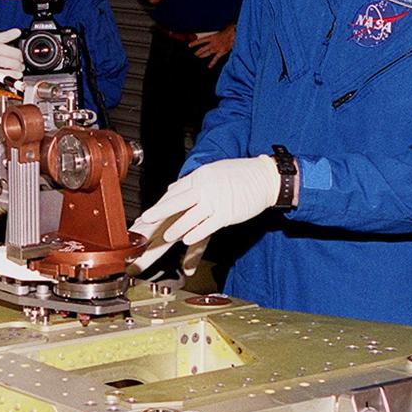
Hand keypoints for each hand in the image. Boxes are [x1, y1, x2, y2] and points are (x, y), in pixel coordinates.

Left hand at [130, 155, 279, 248]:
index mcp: (200, 176)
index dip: (160, 204)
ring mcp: (215, 200)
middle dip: (159, 212)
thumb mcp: (212, 172)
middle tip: (145, 220)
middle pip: (177, 202)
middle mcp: (205, 187)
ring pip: (190, 216)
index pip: (175, 192)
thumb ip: (192, 182)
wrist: (265, 177)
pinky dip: (195, 233)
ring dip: (177, 228)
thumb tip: (172, 189)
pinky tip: (186, 240)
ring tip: (167, 236)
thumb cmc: (240, 175)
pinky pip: (207, 225)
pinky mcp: (226, 213)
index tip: (147, 213)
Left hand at [190, 25, 234, 66]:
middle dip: (198, 51)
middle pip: (203, 48)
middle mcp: (213, 43)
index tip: (189, 45)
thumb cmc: (230, 29)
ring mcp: (217, 48)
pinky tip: (209, 67)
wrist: (235, 32)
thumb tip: (215, 32)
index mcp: (212, 37)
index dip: (195, 43)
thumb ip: (218, 32)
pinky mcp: (222, 52)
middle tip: (194, 54)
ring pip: (207, 53)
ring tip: (198, 57)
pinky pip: (216, 58)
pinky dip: (212, 63)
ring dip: (202, 55)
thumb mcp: (222, 29)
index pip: (201, 40)